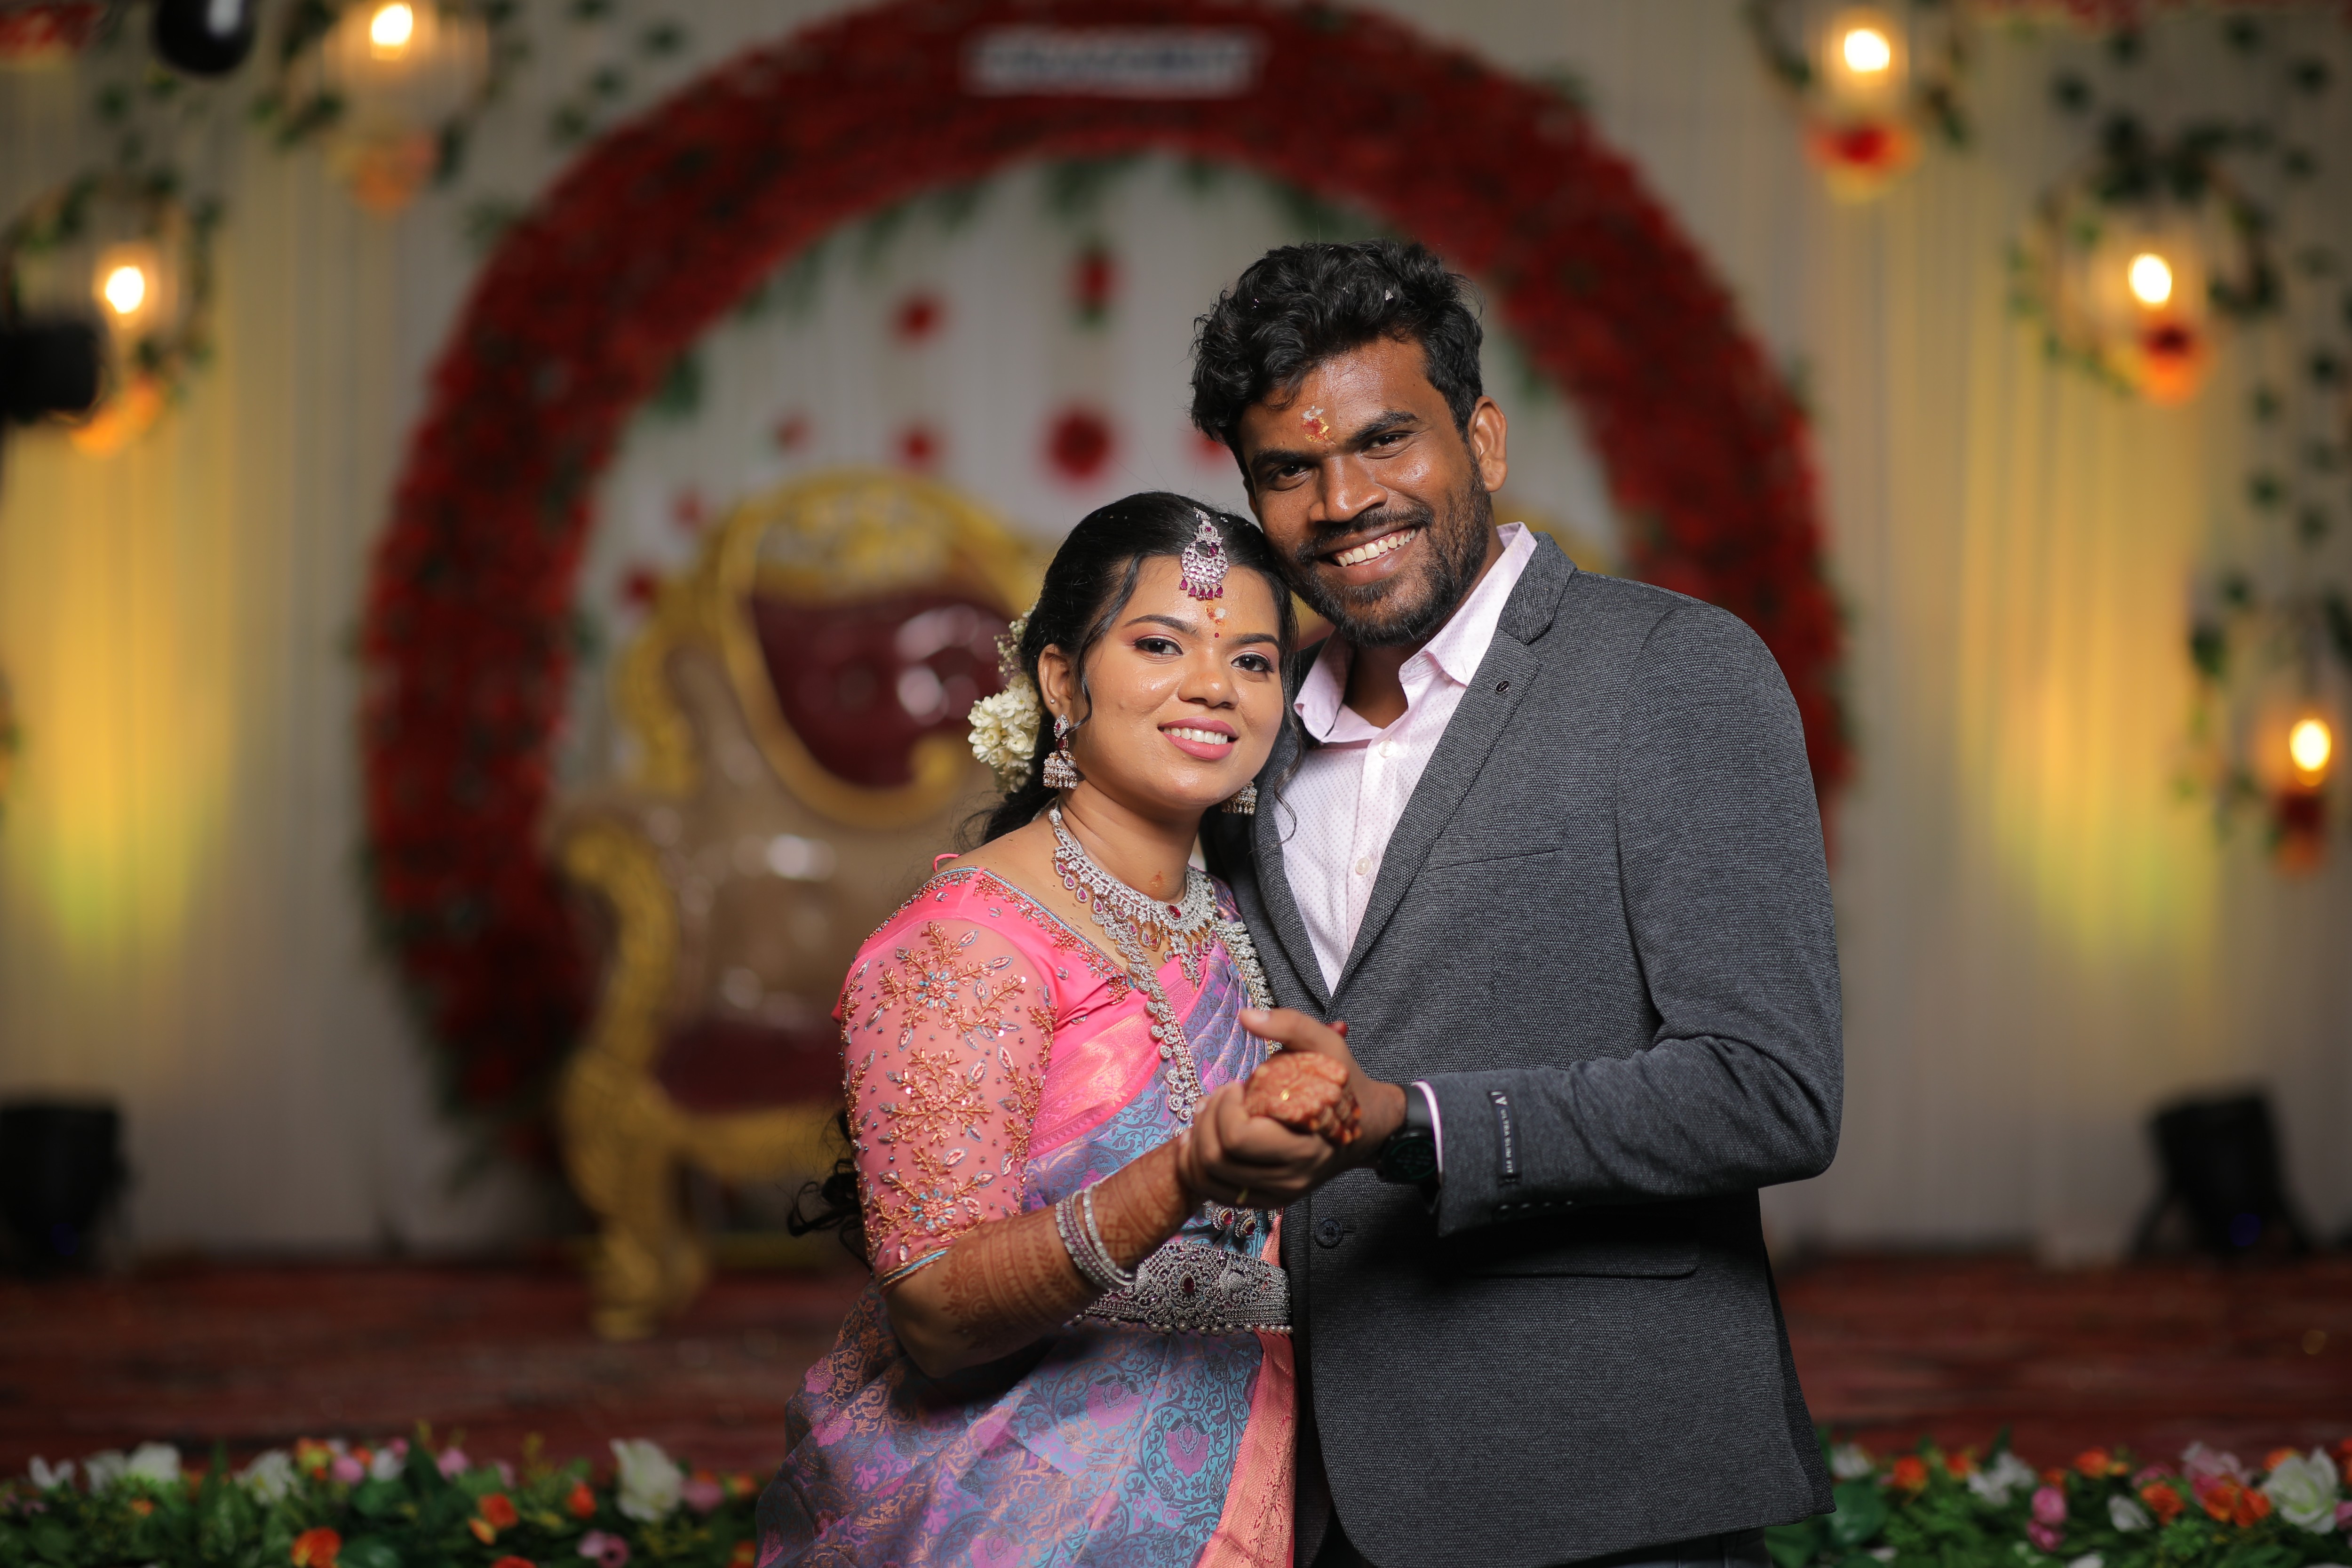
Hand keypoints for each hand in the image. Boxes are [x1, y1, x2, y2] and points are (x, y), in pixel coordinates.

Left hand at [1174, 1010, 1408, 1206]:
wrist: (1367, 1127)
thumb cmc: (1343, 1084)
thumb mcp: (1326, 1045)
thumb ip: (1289, 1025)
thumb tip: (1246, 1017)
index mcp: (1305, 1146)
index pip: (1238, 1137)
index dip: (1226, 1107)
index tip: (1237, 1086)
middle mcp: (1290, 1178)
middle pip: (1217, 1159)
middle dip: (1206, 1121)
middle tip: (1220, 1096)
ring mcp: (1277, 1193)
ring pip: (1209, 1179)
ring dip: (1194, 1144)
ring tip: (1206, 1114)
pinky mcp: (1267, 1199)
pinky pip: (1215, 1193)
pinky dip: (1195, 1167)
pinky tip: (1197, 1140)